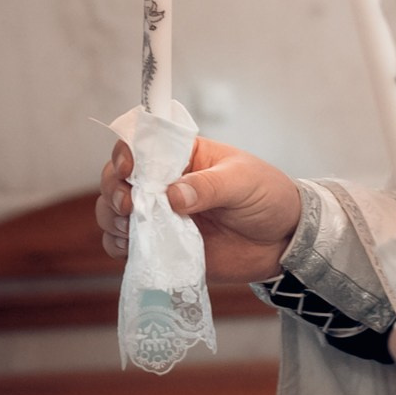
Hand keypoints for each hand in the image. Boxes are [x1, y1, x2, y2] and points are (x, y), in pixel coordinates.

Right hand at [95, 135, 304, 283]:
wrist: (283, 240)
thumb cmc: (268, 197)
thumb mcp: (244, 181)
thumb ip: (210, 186)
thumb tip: (173, 195)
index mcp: (182, 156)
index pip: (141, 146)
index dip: (125, 154)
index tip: (128, 170)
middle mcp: (164, 184)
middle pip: (117, 180)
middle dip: (113, 190)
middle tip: (129, 205)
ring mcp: (160, 216)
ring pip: (114, 213)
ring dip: (113, 219)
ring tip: (132, 228)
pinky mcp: (163, 246)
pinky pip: (128, 247)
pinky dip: (121, 248)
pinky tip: (133, 248)